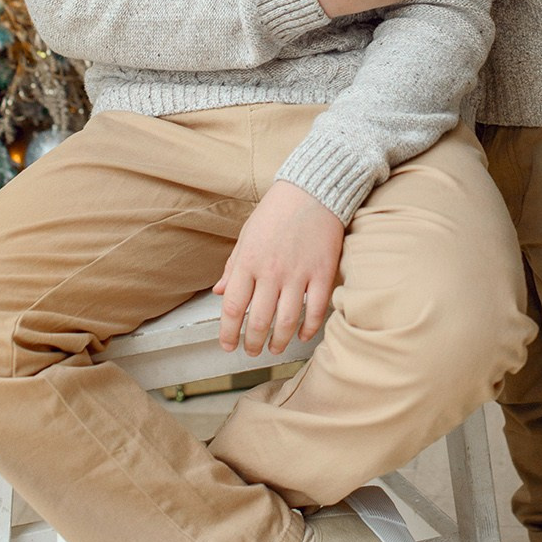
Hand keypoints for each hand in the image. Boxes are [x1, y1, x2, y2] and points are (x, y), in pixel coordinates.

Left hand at [215, 180, 344, 355]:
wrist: (312, 190)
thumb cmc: (276, 211)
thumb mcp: (246, 235)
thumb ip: (232, 266)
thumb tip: (218, 292)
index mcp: (248, 261)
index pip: (232, 307)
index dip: (228, 333)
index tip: (227, 345)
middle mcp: (271, 272)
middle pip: (258, 321)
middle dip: (252, 343)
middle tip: (251, 351)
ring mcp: (298, 274)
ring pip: (286, 322)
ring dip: (278, 342)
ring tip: (274, 349)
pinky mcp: (322, 273)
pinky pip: (315, 311)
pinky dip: (308, 329)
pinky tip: (302, 336)